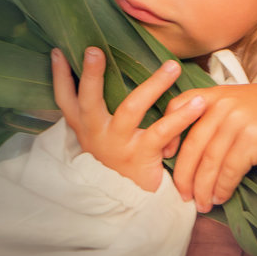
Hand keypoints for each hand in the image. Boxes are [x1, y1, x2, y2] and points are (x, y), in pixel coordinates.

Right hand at [50, 47, 206, 191]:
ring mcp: (118, 145)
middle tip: (94, 50)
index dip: (59, 76)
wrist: (131, 205)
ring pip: (131, 108)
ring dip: (153, 85)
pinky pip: (162, 131)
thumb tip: (103, 74)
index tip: (57, 51)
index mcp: (85, 127)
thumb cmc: (119, 163)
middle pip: (88, 100)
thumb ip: (99, 113)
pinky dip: (182, 116)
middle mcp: (96, 134)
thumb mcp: (101, 139)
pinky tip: (198, 103)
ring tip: (172, 66)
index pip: (65, 99)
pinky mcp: (141, 156)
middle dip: (90, 75)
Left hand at [168, 84, 256, 211]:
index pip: (179, 106)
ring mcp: (239, 122)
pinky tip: (220, 197)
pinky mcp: (255, 140)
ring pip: (210, 161)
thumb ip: (214, 114)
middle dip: (184, 174)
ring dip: (203, 187)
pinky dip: (223, 187)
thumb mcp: (238, 101)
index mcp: (216, 94)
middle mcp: (224, 105)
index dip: (168, 132)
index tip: (165, 157)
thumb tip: (186, 147)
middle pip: (193, 144)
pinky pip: (231, 169)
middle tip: (182, 195)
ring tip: (201, 204)